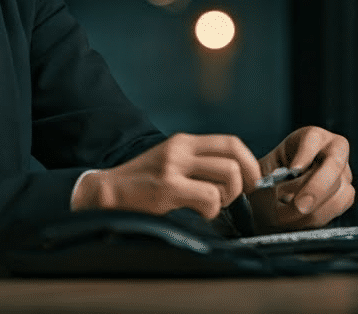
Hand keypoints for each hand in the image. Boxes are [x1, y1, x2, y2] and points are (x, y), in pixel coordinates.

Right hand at [71, 133, 261, 219]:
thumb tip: (235, 178)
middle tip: (230, 199)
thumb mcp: (169, 162)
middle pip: (235, 160)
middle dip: (242, 185)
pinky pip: (210, 197)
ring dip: (225, 198)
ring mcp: (173, 167)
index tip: (251, 182)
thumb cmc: (140, 184)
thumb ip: (196, 164)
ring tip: (208, 206)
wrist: (105, 193)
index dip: (250, 163)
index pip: (232, 143)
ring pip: (229, 177)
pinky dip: (211, 211)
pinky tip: (196, 214)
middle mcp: (180, 149)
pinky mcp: (167, 187)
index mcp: (183, 142)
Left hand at [251, 126, 354, 230]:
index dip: (304, 154)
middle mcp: (332, 150)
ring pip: (340, 189)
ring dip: (314, 207)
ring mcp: (343, 172)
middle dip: (315, 187)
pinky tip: (299, 221)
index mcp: (310, 137)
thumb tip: (267, 182)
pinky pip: (339, 206)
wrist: (276, 198)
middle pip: (333, 164)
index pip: (312, 138)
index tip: (292, 170)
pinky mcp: (345, 194)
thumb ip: (263, 174)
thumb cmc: (269, 179)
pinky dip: (319, 216)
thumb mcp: (262, 171)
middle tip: (298, 205)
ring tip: (288, 217)